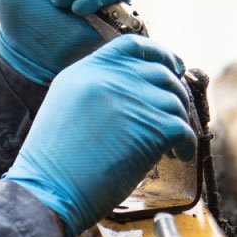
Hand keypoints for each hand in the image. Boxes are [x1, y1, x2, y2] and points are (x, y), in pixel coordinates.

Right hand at [2, 35, 195, 236]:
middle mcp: (110, 78)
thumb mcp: (65, 106)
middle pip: (160, 73)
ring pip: (175, 102)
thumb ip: (95, 90)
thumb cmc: (53, 163)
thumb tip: (134, 94)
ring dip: (179, 123)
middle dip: (174, 94)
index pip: (132, 46)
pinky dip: (187, 144)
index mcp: (86, 70)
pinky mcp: (152, 127)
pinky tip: (179, 155)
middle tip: (174, 115)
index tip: (172, 67)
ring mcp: (133, 100)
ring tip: (173, 144)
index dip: (158, 53)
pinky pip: (184, 129)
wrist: (49, 190)